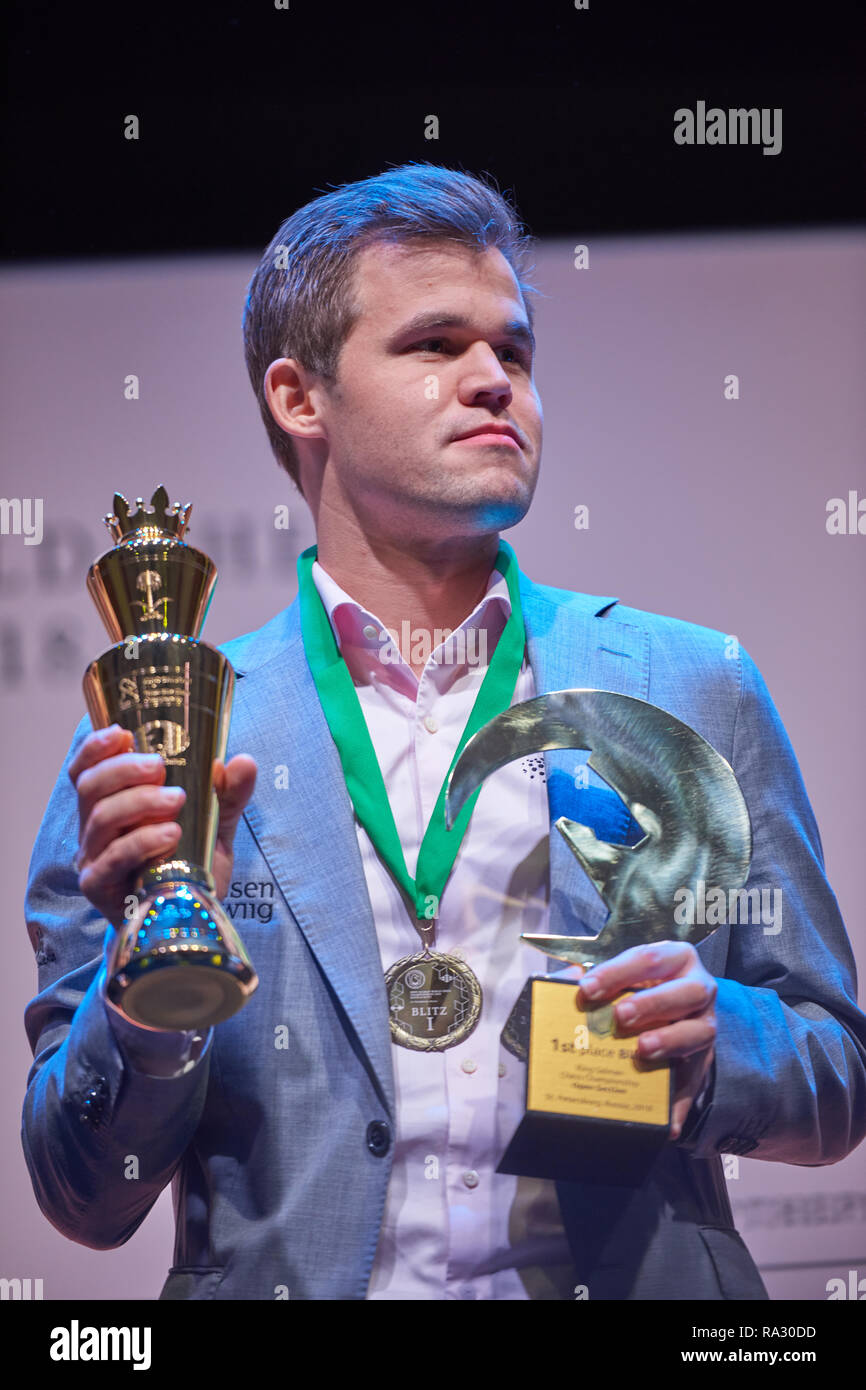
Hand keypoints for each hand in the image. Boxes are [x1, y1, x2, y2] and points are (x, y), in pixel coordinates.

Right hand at [69, 723, 256, 928]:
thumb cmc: (190, 865)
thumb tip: (243, 761)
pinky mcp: (100, 888)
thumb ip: (227, 793)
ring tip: (176, 801)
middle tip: (160, 767)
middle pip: (90, 787)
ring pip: (101, 818)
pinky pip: (113, 858)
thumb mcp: (213, 824)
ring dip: (139, 802)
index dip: (96, 747)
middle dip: (124, 770)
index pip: (87, 769)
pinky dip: (142, 841)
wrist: (188, 919)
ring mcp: (94, 859)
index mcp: (111, 805)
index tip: (123, 732)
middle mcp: (94, 829)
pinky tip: (171, 834)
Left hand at [576, 942, 716, 1140]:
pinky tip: (667, 1124)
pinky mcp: (704, 1060)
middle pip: (686, 991)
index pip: (647, 958)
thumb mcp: (619, 977)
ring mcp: (705, 1024)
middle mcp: (698, 986)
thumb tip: (567, 978)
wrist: (672, 1013)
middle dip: (653, 1003)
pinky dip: (679, 1104)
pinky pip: (695, 1083)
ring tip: (642, 1052)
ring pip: (699, 1032)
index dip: (616, 972)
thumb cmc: (637, 990)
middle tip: (620, 1017)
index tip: (586, 988)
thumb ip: (592, 978)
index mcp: (674, 958)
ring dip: (670, 1041)